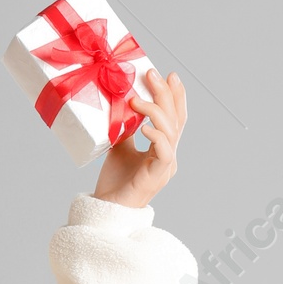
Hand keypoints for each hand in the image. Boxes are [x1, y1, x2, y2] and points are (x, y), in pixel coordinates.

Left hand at [93, 67, 186, 207]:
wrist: (107, 209)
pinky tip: (144, 127)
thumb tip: (120, 103)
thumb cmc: (114, 182)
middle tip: (152, 74)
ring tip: (136, 100)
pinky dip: (156, 136)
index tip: (169, 75)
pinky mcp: (158, 175)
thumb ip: (125, 127)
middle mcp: (169, 155)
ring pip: (171, 131)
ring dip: (155, 111)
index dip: (175, 95)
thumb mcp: (119, 146)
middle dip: (166, 93)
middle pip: (175, 119)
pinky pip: (164, 151)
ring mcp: (166, 165)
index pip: (175, 117)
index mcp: (163, 148)